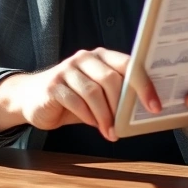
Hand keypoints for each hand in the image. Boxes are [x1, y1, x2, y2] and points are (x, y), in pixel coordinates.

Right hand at [0, 48, 160, 140]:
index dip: (143, 84)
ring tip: (110, 132)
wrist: (32, 98)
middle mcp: (84, 58)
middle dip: (121, 106)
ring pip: (93, 92)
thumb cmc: (72, 98)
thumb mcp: (96, 94)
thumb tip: (143, 111)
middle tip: (125, 127)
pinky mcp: (53, 84)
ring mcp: (67, 69)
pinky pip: (76, 101)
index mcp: (101, 56)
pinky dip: (88, 116)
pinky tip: (93, 125)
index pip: (128, 64)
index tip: (155, 106)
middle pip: (110, 79)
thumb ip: (115, 96)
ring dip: (105, 116)